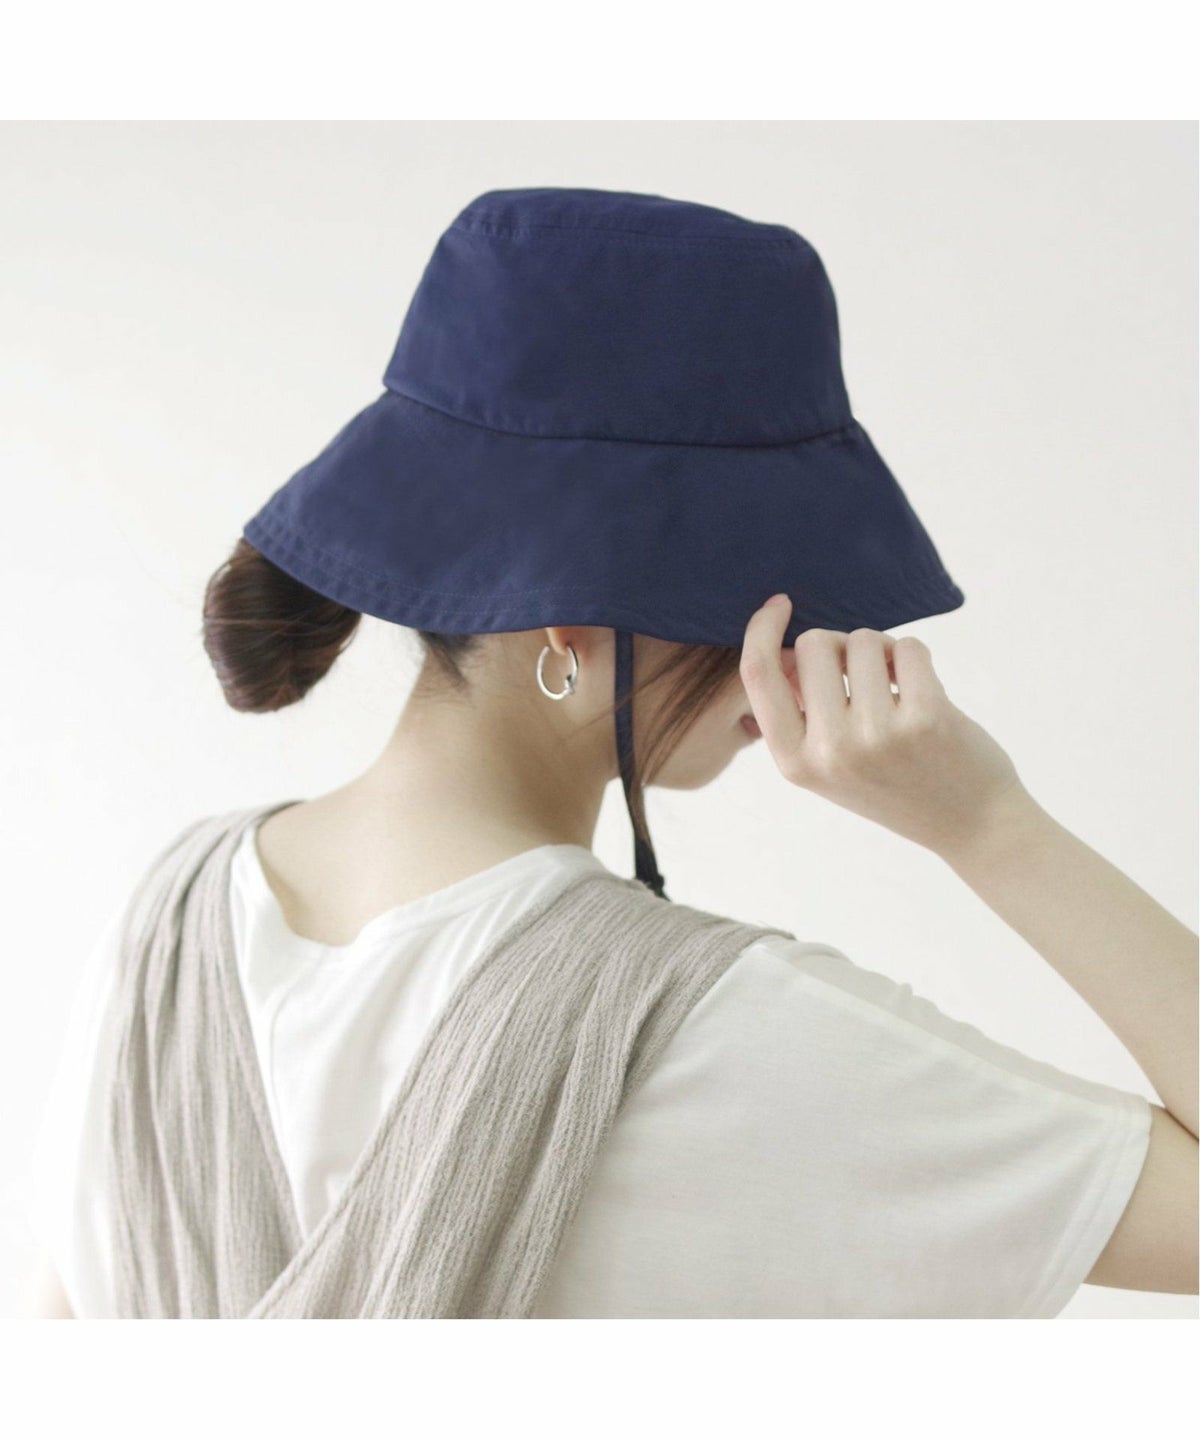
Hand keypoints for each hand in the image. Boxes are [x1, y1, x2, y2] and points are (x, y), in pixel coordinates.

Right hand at [739, 594, 1027, 855]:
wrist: (971, 824)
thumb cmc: (896, 782)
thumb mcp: (828, 764)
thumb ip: (801, 712)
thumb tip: (785, 646)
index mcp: (795, 762)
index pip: (758, 674)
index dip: (762, 629)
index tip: (781, 604)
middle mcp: (830, 750)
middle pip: (814, 645)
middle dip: (841, 646)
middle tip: (867, 677)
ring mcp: (877, 735)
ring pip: (863, 640)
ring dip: (883, 652)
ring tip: (898, 690)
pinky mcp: (925, 718)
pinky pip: (908, 647)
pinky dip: (916, 657)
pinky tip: (924, 689)